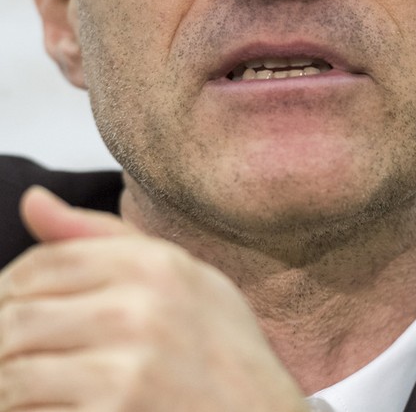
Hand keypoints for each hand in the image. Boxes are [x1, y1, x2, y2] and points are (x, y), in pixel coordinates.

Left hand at [0, 187, 307, 410]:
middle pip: (19, 316)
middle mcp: (139, 310)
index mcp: (153, 264)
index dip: (10, 285)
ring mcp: (128, 370)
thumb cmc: (218, 343)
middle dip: (2, 338)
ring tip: (21, 385)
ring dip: (7, 384)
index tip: (11, 305)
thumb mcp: (177, 272)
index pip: (45, 262)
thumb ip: (100, 235)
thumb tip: (32, 199)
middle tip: (10, 351)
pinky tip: (45, 406)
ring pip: (16, 374)